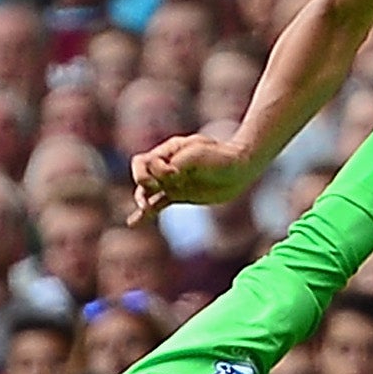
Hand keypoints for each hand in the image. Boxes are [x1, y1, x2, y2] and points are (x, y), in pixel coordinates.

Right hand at [130, 132, 259, 221]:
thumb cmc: (220, 156)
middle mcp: (166, 165)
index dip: (154, 170)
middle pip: (141, 174)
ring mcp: (171, 181)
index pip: (146, 161)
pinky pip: (157, 204)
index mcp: (169, 151)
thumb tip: (166, 180)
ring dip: (141, 199)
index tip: (175, 174)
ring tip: (144, 208)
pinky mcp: (178, 195)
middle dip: (144, 182)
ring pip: (146, 191)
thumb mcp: (198, 153)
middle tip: (157, 187)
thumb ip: (177, 164)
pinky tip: (133, 222)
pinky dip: (145, 213)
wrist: (239, 169)